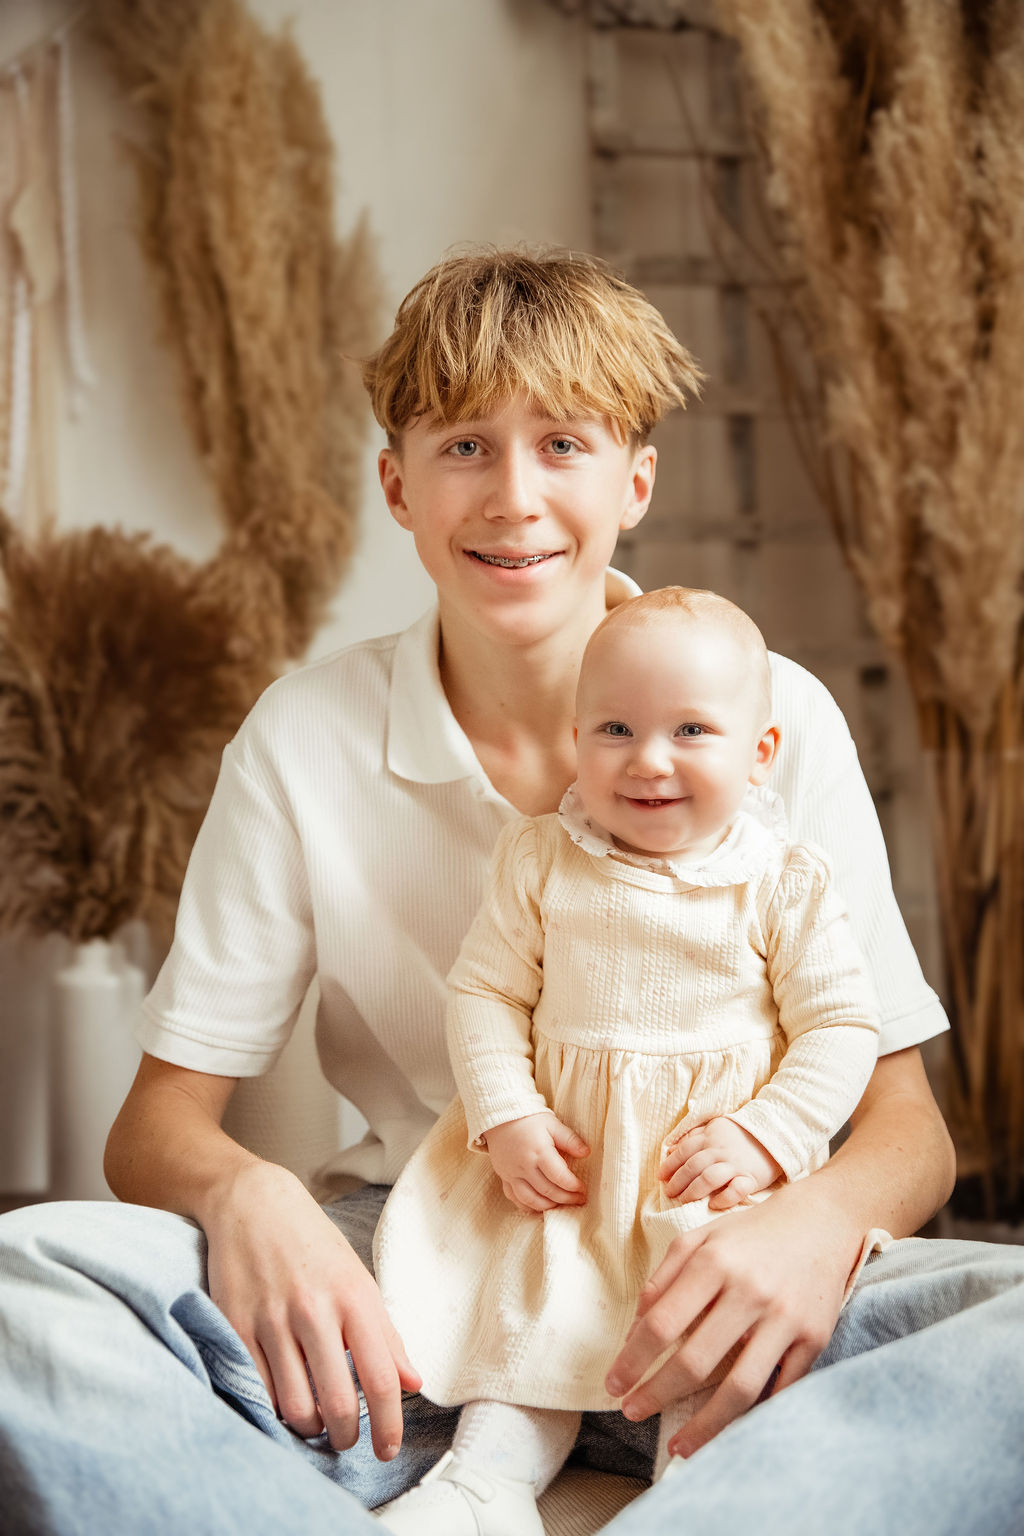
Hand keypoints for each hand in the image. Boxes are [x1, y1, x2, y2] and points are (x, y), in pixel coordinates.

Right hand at [202, 1159, 420, 1459]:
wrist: (253, 1203)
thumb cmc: (313, 1245)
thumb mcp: (359, 1279)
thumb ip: (386, 1335)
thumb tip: (413, 1384)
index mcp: (354, 1297)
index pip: (381, 1378)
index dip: (389, 1425)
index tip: (387, 1450)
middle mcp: (314, 1310)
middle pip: (338, 1404)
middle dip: (346, 1437)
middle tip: (347, 1438)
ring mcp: (272, 1320)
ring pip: (296, 1407)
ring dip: (309, 1427)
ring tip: (315, 1418)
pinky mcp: (235, 1326)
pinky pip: (258, 1391)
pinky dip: (273, 1409)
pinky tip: (282, 1399)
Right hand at [484, 1111, 589, 1212]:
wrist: (500, 1118)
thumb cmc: (529, 1119)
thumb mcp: (552, 1124)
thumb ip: (570, 1139)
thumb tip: (586, 1152)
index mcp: (539, 1151)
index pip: (559, 1177)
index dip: (573, 1187)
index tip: (583, 1189)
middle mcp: (524, 1166)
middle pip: (547, 1191)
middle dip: (566, 1199)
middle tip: (578, 1200)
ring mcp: (512, 1173)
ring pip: (530, 1199)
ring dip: (548, 1206)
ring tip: (561, 1204)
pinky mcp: (504, 1177)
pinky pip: (514, 1198)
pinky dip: (528, 1206)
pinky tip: (539, 1206)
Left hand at [604, 1181, 860, 1456]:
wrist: (823, 1222)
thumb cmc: (751, 1233)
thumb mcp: (700, 1238)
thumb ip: (663, 1280)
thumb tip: (634, 1334)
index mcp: (714, 1263)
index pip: (662, 1324)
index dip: (633, 1360)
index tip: (614, 1384)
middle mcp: (749, 1292)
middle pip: (695, 1362)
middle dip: (657, 1395)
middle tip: (632, 1413)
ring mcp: (784, 1319)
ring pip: (739, 1389)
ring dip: (704, 1426)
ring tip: (677, 1447)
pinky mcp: (814, 1338)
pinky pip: (781, 1390)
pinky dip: (754, 1416)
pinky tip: (728, 1431)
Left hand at [660, 1116, 782, 1209]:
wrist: (775, 1133)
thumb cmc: (741, 1134)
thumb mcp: (716, 1127)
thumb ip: (694, 1136)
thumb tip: (671, 1149)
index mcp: (710, 1138)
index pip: (684, 1151)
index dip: (670, 1165)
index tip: (660, 1177)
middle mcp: (720, 1151)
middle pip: (693, 1166)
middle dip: (678, 1181)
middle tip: (669, 1193)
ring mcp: (735, 1164)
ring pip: (709, 1177)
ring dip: (694, 1190)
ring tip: (684, 1201)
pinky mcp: (751, 1178)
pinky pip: (736, 1189)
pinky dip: (723, 1198)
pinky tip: (713, 1204)